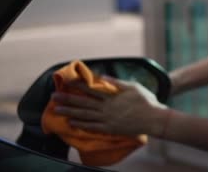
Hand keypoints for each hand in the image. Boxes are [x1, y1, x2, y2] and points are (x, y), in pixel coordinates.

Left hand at [52, 76, 167, 135]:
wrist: (153, 119)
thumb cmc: (146, 101)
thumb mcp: (133, 87)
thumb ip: (117, 83)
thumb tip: (103, 77)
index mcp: (112, 96)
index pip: (92, 89)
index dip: (79, 85)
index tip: (68, 82)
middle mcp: (107, 107)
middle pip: (84, 103)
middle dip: (68, 99)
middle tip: (54, 97)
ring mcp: (107, 119)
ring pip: (84, 115)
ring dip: (70, 112)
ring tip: (57, 109)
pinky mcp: (109, 128)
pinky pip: (92, 127)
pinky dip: (81, 125)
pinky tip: (71, 122)